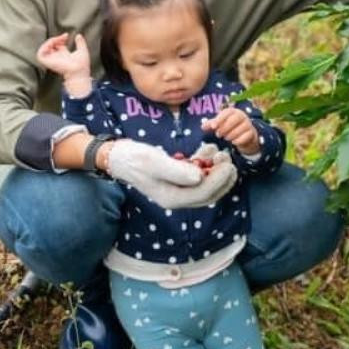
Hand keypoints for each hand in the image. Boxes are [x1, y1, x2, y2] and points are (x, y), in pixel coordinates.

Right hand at [36, 33, 91, 94]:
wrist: (78, 70)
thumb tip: (79, 35)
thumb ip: (80, 42)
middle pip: (50, 46)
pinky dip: (43, 48)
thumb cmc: (82, 64)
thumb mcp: (82, 50)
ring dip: (48, 42)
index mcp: (64, 55)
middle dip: (55, 39)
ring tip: (56, 40)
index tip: (66, 35)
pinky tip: (51, 44)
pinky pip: (40, 55)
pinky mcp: (47, 62)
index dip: (59, 38)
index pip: (57, 45)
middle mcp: (57, 58)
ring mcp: (52, 60)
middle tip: (63, 37)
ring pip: (43, 49)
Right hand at [105, 139, 236, 208]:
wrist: (119, 156)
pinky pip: (198, 175)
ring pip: (206, 184)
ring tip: (219, 152)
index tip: (228, 164)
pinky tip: (208, 150)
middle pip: (208, 193)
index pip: (203, 194)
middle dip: (222, 177)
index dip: (219, 180)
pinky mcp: (178, 179)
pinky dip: (206, 163)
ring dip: (216, 170)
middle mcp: (177, 197)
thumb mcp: (155, 162)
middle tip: (228, 159)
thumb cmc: (135, 158)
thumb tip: (199, 177)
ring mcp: (178, 189)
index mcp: (172, 198)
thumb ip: (177, 171)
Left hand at [201, 107, 259, 154]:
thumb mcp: (220, 124)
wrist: (245, 135)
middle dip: (224, 128)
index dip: (219, 119)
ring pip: (239, 129)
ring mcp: (248, 124)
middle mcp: (242, 116)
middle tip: (218, 134)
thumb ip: (211, 124)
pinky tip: (234, 142)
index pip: (227, 112)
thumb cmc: (230, 127)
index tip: (213, 127)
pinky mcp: (251, 133)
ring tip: (226, 137)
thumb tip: (203, 127)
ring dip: (230, 135)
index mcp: (233, 111)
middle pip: (234, 120)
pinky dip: (237, 141)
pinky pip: (245, 137)